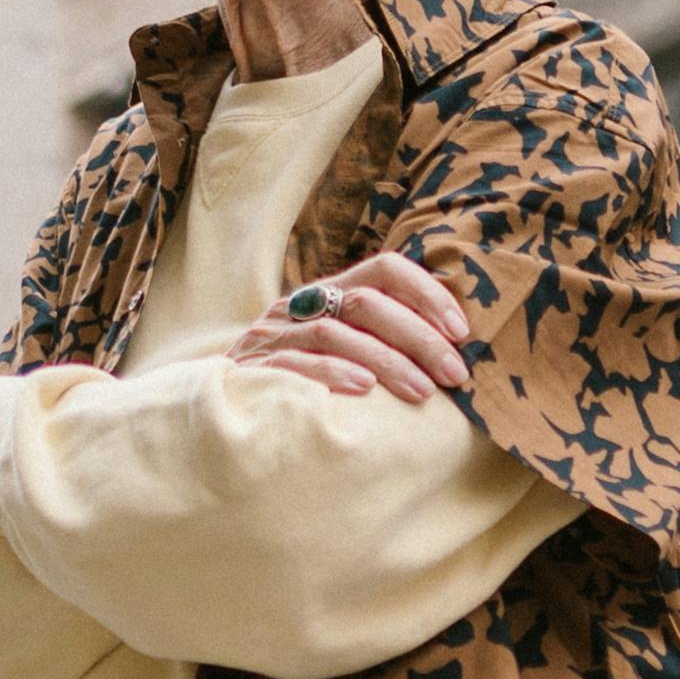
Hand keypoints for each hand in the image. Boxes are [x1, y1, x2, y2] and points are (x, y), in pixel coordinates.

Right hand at [222, 250, 471, 404]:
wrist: (219, 409)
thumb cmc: (300, 385)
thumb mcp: (340, 352)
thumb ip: (381, 341)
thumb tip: (452, 349)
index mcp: (328, 294)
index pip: (383, 269)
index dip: (426, 293)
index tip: (461, 330)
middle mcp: (301, 306)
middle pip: (365, 303)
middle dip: (417, 337)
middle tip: (454, 373)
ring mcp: (274, 336)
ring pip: (336, 332)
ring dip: (386, 361)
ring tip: (423, 392)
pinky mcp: (254, 369)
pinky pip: (296, 363)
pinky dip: (333, 372)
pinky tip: (365, 391)